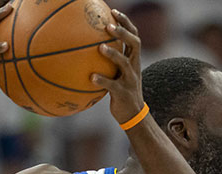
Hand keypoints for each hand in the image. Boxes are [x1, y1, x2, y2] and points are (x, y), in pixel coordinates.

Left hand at [91, 10, 146, 126]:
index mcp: (133, 60)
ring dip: (113, 54)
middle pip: (135, 43)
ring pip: (125, 63)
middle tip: (108, 26)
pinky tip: (91, 77)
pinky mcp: (123, 93)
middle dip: (123, 33)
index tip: (113, 11)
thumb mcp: (118, 74)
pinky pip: (112, 85)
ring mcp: (130, 80)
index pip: (134, 35)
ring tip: (100, 48)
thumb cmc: (121, 91)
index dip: (126, 22)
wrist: (133, 115)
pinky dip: (102, 80)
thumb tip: (86, 48)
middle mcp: (134, 67)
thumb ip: (109, 62)